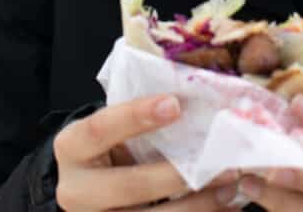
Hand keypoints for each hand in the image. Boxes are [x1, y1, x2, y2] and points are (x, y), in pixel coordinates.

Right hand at [54, 94, 238, 211]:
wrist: (87, 188)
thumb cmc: (109, 146)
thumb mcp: (111, 130)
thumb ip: (138, 120)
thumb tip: (195, 101)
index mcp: (71, 148)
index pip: (100, 129)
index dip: (135, 116)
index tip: (175, 104)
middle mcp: (75, 191)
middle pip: (130, 186)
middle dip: (178, 175)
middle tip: (221, 162)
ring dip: (198, 205)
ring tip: (231, 188)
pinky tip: (224, 207)